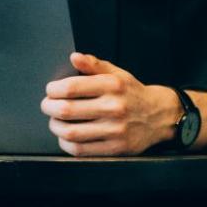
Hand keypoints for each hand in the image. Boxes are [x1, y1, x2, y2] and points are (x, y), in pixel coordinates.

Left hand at [42, 52, 177, 155]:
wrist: (160, 116)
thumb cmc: (133, 94)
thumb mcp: (117, 74)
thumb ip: (94, 65)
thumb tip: (74, 57)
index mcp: (112, 86)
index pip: (71, 87)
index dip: (53, 90)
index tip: (51, 91)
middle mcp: (114, 107)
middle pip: (67, 110)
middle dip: (49, 108)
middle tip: (47, 106)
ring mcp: (115, 130)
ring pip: (71, 132)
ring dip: (55, 127)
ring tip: (55, 122)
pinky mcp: (116, 148)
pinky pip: (81, 150)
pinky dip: (67, 144)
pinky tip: (66, 137)